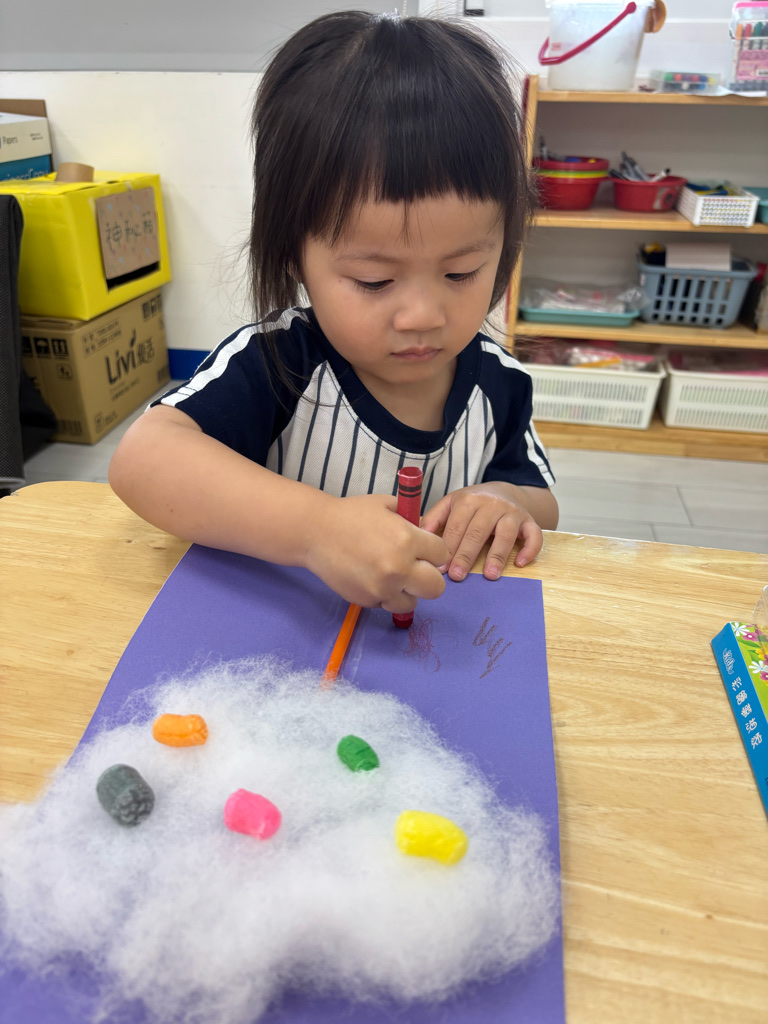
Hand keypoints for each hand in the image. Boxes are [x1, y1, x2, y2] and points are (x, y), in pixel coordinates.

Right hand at [305, 493, 447, 612]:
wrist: (316, 532)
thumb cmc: (351, 514)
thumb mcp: (387, 505)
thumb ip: (411, 520)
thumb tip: (427, 533)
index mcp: (408, 539)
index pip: (442, 555)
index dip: (434, 552)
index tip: (425, 550)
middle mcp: (399, 567)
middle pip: (436, 587)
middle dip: (429, 578)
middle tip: (417, 570)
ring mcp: (383, 587)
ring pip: (413, 602)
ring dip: (407, 591)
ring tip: (394, 578)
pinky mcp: (367, 600)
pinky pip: (388, 604)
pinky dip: (385, 595)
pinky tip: (374, 579)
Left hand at [420, 482, 542, 580]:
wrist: (505, 491)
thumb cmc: (473, 503)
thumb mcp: (451, 504)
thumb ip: (434, 518)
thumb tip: (419, 536)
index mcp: (468, 500)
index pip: (456, 526)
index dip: (448, 548)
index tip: (440, 568)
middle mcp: (491, 504)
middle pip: (477, 532)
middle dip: (466, 555)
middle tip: (458, 576)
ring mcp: (512, 512)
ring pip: (505, 533)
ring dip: (498, 555)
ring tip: (490, 575)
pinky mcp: (530, 520)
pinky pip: (534, 535)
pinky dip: (530, 549)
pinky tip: (520, 563)